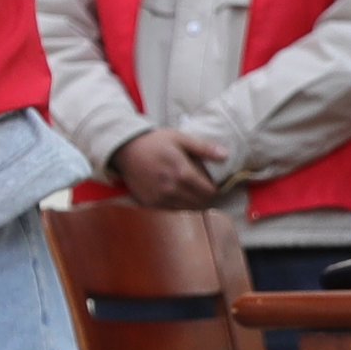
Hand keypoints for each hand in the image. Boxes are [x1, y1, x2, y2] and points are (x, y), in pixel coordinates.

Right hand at [112, 127, 231, 210]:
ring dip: (193, 203)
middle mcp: (172, 189)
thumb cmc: (154, 142)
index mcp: (182, 172)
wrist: (125, 150)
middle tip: (205, 189)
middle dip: (206, 198)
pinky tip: (177, 194)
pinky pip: (172, 210)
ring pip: (187, 209)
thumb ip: (204, 148)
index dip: (215, 189)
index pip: (209, 192)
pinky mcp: (150, 203)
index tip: (214, 184)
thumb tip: (225, 155)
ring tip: (192, 192)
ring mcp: (160, 198)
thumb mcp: (180, 138)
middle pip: (200, 203)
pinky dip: (179, 205)